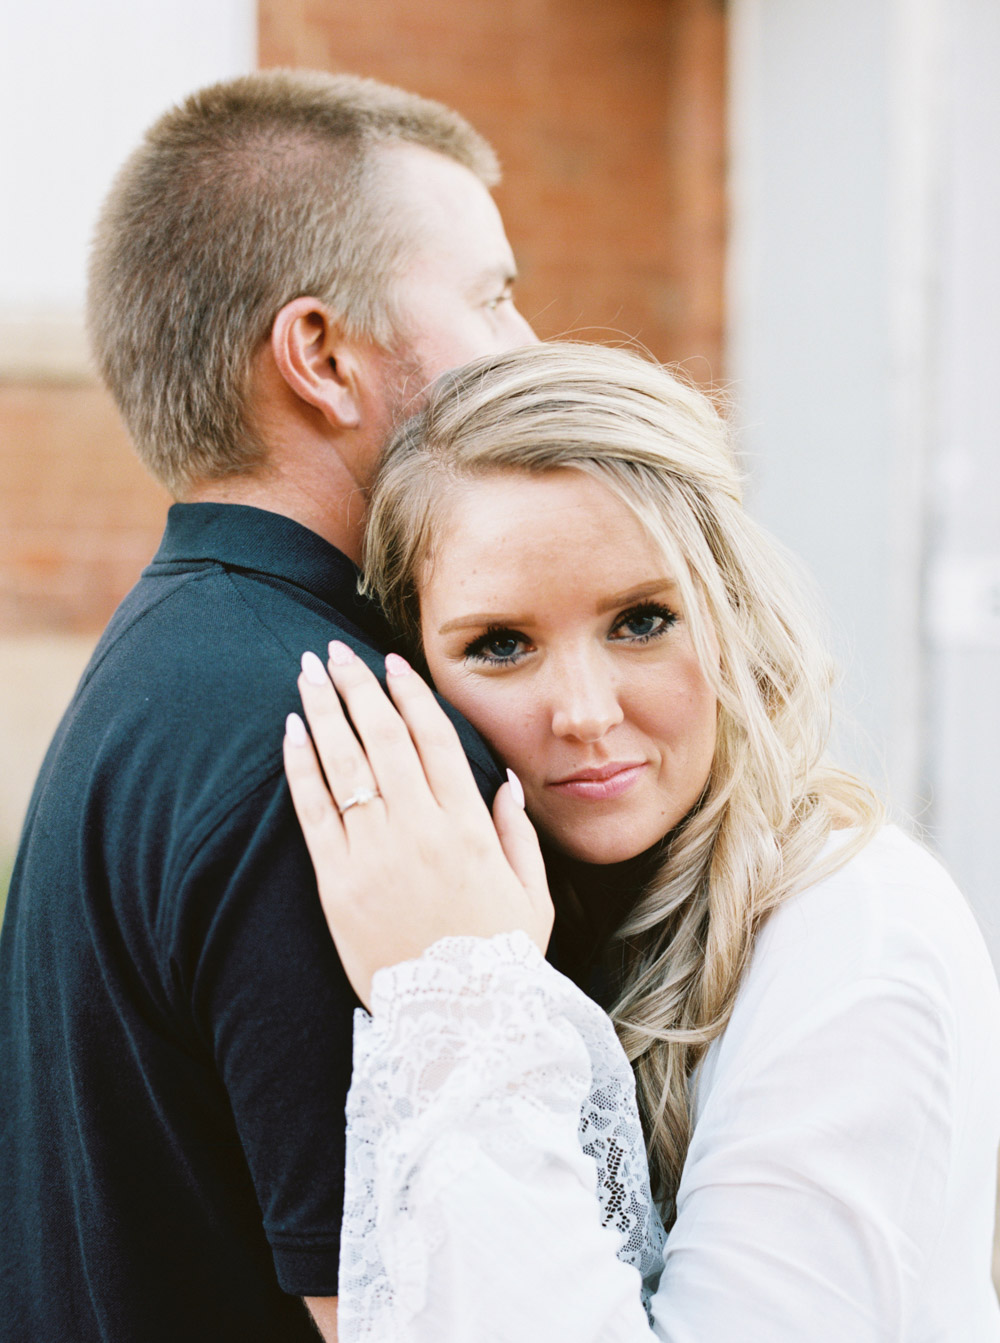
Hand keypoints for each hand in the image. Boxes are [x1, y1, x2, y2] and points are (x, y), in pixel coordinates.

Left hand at [283, 641, 553, 1008]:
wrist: (456, 1025)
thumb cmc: (501, 959)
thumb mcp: (534, 895)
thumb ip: (517, 833)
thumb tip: (503, 781)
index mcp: (469, 827)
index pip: (433, 739)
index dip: (409, 695)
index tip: (390, 662)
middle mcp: (419, 829)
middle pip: (381, 738)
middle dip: (356, 687)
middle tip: (334, 651)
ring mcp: (374, 854)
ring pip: (344, 763)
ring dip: (323, 711)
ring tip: (306, 672)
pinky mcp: (336, 883)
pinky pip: (313, 811)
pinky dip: (300, 766)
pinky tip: (291, 731)